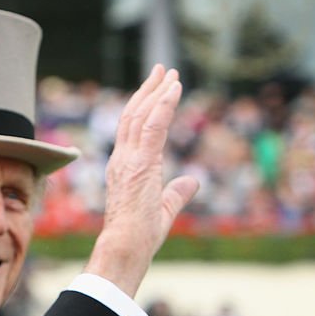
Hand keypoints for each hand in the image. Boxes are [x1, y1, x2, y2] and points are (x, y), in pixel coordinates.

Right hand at [84, 65, 198, 296]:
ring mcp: (129, 159)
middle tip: (162, 70)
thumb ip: (177, 192)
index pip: (132, 130)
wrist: (126, 245)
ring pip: (141, 115)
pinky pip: (153, 126)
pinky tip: (174, 89)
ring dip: (157, 91)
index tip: (156, 89)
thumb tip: (192, 181)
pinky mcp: (141, 162)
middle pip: (133, 115)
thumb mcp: (164, 209)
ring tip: (169, 72)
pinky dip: (163, 104)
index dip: (143, 106)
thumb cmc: (139, 235)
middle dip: (148, 90)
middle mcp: (122, 159)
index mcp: (124, 168)